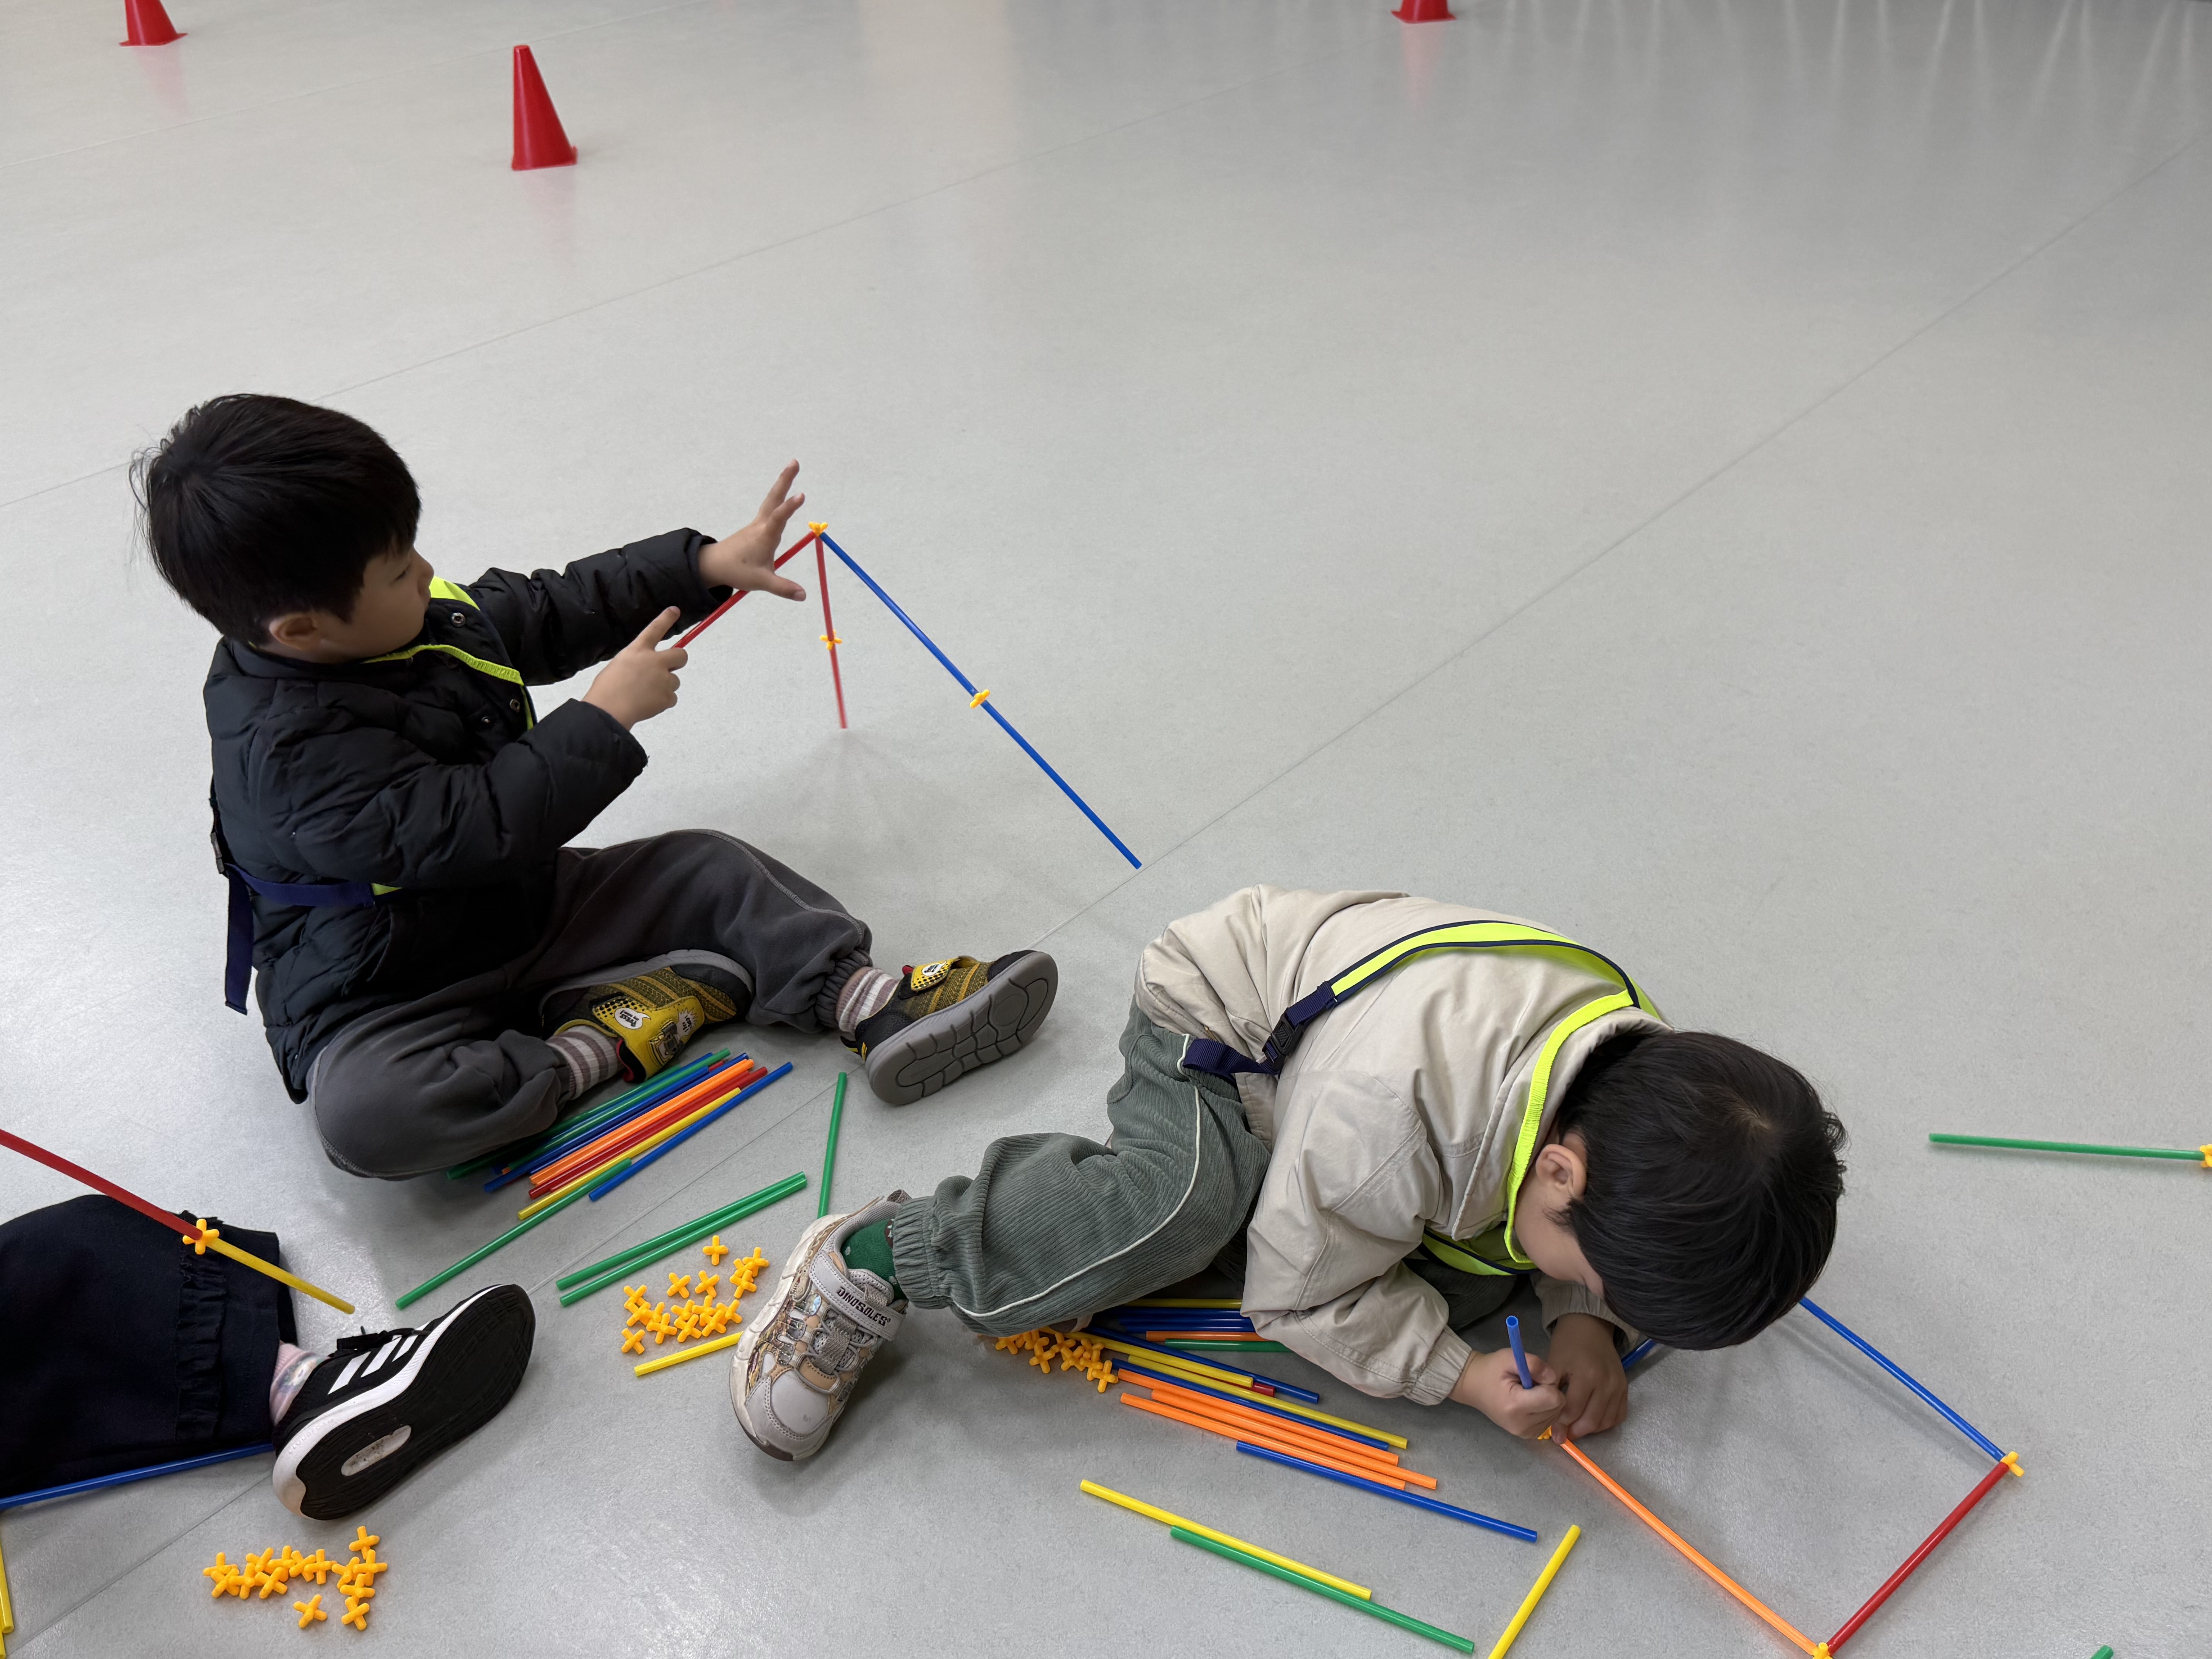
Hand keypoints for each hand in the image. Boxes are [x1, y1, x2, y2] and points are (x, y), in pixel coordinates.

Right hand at [583, 608, 685, 728]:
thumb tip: (645, 671)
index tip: (674, 610)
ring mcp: (663, 679)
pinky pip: (671, 698)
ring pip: (675, 680)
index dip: (666, 619)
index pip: (655, 629)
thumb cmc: (607, 688)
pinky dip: (663, 702)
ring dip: (665, 686)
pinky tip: (648, 705)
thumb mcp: (619, 665)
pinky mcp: (667, 697)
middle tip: (667, 669)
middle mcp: (655, 661)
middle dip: (678, 661)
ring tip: (646, 694)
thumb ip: (636, 663)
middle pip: (681, 655)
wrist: (609, 710)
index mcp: (638, 650)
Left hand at [697, 460, 808, 600]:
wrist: (714, 565)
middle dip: (784, 480)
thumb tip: (803, 595)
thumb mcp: (760, 581)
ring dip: (782, 484)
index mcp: (764, 536)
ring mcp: (758, 524)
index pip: (778, 518)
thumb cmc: (737, 570)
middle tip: (794, 462)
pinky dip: (779, 497)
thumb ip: (782, 587)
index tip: (801, 495)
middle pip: (774, 498)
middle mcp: (761, 526)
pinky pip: (771, 508)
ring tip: (793, 467)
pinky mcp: (757, 527)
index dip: (789, 508)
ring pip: (772, 500)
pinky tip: (785, 492)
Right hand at [1449, 1346, 1564, 1438]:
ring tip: (1528, 1392)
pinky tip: (1530, 1402)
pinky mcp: (1528, 1435)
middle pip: (1557, 1406)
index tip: (1534, 1377)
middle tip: (1530, 1383)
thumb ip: (1534, 1364)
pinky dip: (1545, 1409)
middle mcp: (1522, 1425)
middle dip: (1549, 1391)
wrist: (1473, 1386)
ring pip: (1556, 1414)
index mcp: (1515, 1406)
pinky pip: (1550, 1420)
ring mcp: (1525, 1433)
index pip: (1554, 1398)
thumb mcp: (1510, 1357)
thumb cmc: (1491, 1370)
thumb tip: (1553, 1378)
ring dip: (1547, 1401)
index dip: (1548, 1383)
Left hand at [1546, 1313, 1628, 1438]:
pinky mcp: (1625, 1388)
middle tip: (1564, 1435)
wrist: (1590, 1326)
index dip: (1561, 1425)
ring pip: (1606, 1421)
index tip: (1553, 1434)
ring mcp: (1618, 1386)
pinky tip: (1592, 1421)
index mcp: (1587, 1375)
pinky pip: (1618, 1415)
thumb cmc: (1568, 1343)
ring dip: (1590, 1430)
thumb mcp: (1554, 1363)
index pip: (1573, 1410)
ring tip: (1576, 1429)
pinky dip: (1605, 1423)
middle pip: (1591, 1420)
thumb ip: (1550, 1390)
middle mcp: (1607, 1383)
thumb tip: (1549, 1419)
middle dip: (1576, 1431)